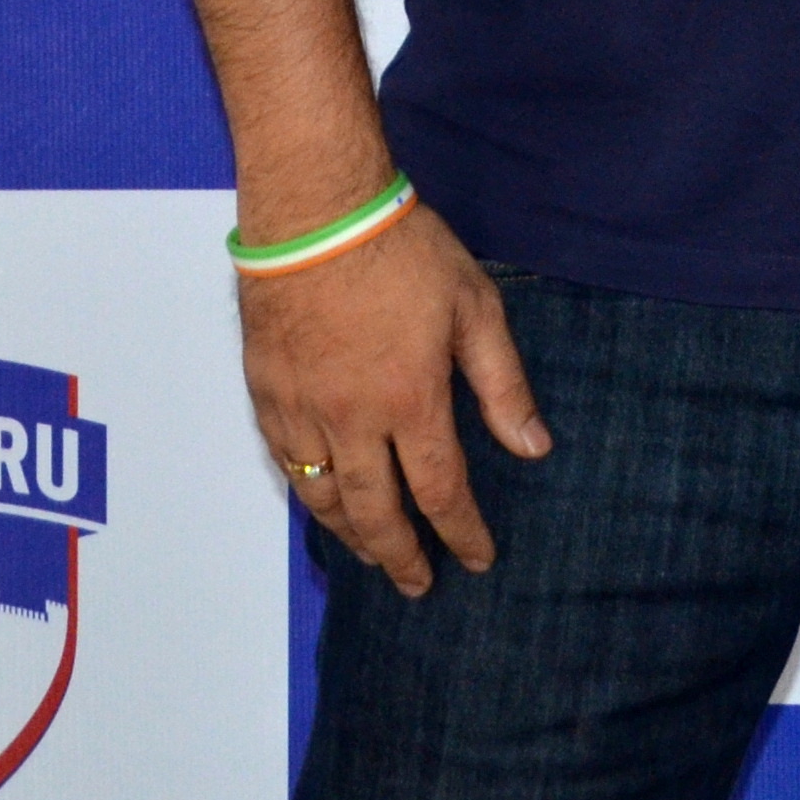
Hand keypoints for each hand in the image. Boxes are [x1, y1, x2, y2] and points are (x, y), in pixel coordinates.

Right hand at [242, 204, 548, 595]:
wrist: (317, 214)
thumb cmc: (405, 253)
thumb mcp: (475, 309)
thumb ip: (503, 386)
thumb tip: (533, 448)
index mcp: (411, 401)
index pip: (439, 490)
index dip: (460, 532)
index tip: (477, 561)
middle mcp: (351, 420)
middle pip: (374, 512)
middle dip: (402, 555)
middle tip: (419, 585)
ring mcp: (301, 410)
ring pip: (322, 497)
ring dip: (351, 536)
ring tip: (374, 557)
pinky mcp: (265, 393)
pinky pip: (285, 464)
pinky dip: (306, 495)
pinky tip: (321, 502)